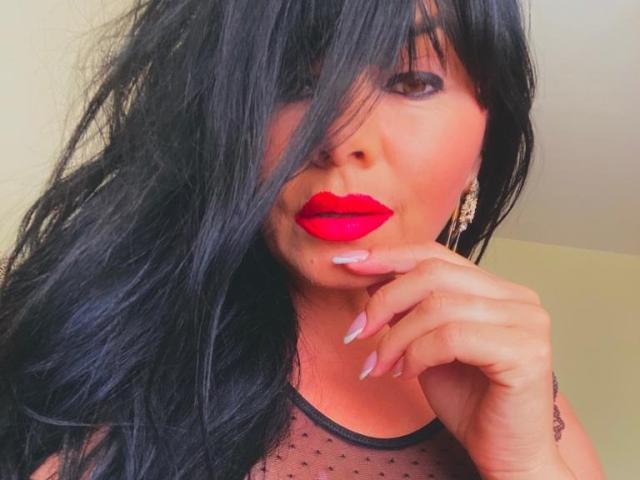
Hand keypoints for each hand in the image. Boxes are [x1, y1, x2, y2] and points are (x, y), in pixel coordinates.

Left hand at [337, 241, 567, 478]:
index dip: (388, 256)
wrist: (505, 454)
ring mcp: (527, 322)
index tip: (347, 264)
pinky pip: (451, 337)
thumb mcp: (425, 344)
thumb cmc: (469, 401)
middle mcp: (519, 297)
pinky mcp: (526, 351)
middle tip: (357, 331)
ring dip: (396, 336)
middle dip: (384, 300)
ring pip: (438, 306)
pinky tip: (406, 374)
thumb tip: (368, 274)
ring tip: (379, 364)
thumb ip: (408, 308)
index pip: (436, 255)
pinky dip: (417, 354)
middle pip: (433, 274)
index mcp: (497, 289)